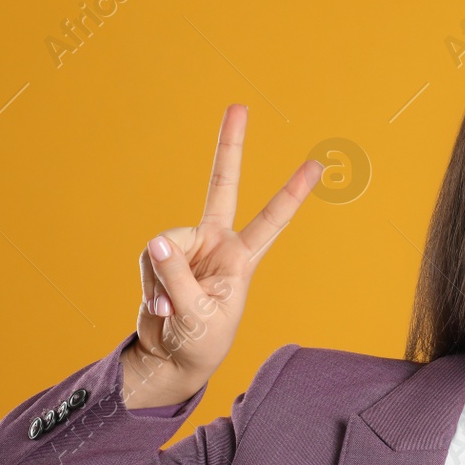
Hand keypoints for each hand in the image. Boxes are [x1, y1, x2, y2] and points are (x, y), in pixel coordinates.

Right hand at [121, 103, 321, 407]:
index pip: (272, 219)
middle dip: (230, 147)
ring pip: (164, 243)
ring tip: (172, 310)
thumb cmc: (200, 342)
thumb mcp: (195, 316)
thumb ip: (175, 277)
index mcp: (241, 258)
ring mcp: (188, 247)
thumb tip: (155, 240)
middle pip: (222, 186)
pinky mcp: (161, 256)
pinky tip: (159, 308)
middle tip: (239, 107)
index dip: (292, 193)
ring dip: (161, 281)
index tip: (317, 166)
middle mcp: (216, 243)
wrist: (172, 357)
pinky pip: (148, 259)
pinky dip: (149, 287)